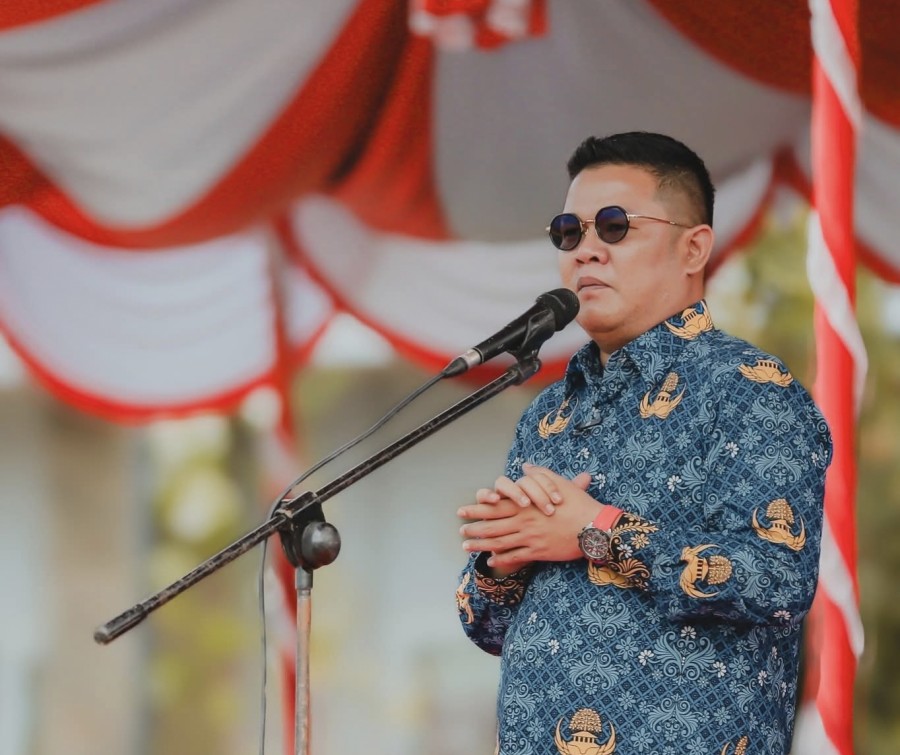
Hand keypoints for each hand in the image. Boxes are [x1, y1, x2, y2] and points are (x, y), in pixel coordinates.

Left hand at [458, 466, 601, 573]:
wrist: (594, 527)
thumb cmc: (578, 504)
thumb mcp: (559, 483)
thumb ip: (539, 475)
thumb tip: (525, 468)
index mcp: (526, 504)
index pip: (495, 506)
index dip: (477, 509)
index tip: (463, 511)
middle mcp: (524, 521)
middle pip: (492, 526)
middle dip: (473, 529)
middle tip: (460, 530)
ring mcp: (530, 538)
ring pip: (499, 542)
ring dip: (481, 545)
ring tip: (467, 547)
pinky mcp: (538, 552)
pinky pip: (515, 556)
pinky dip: (501, 559)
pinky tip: (491, 560)